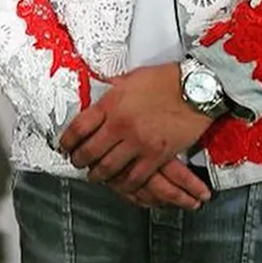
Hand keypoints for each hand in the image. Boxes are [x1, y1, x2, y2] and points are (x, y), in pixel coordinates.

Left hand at [59, 65, 211, 202]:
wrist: (197, 89)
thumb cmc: (166, 80)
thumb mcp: (130, 79)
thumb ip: (112, 94)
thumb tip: (98, 101)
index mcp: (111, 104)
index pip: (78, 127)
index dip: (67, 141)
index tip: (64, 146)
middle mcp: (120, 125)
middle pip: (89, 152)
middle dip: (79, 161)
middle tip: (77, 162)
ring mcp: (138, 142)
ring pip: (108, 168)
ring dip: (98, 175)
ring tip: (94, 175)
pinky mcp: (156, 155)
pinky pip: (135, 177)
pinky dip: (124, 183)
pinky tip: (119, 183)